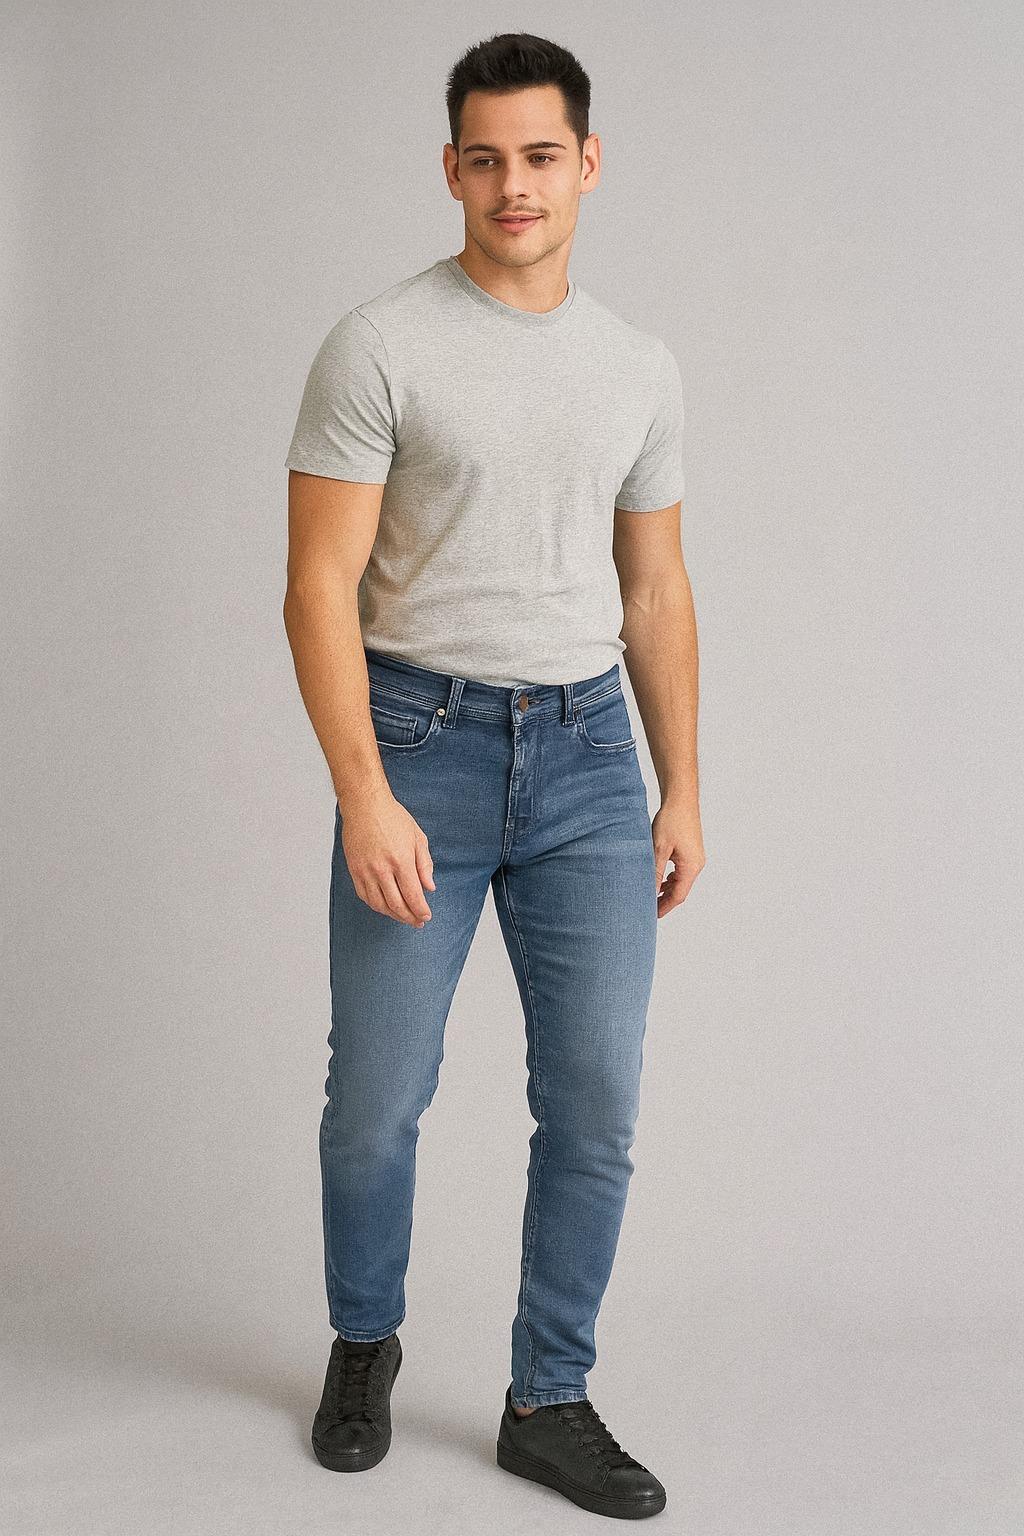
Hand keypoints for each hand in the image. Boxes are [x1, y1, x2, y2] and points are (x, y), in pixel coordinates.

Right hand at [339, 789, 435, 926]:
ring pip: (379, 904)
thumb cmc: (392, 818)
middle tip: (417, 921)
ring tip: (403, 917)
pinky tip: (385, 907)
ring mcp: (366, 871)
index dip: (420, 910)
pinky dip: (376, 905)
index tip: (426, 916)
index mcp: (401, 860)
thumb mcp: (417, 837)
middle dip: (409, 917)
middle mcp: (382, 869)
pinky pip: (364, 896)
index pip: (413, 896)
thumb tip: (429, 888)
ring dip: (393, 915)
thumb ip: (425, 865)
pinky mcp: (354, 870)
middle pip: (396, 904)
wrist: (365, 805)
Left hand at [652, 799, 704, 916]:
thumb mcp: (658, 848)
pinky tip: (659, 878)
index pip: (678, 895)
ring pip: (681, 881)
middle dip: (665, 901)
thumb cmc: (671, 820)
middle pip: (681, 890)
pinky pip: (681, 871)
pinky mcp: (691, 851)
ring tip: (651, 895)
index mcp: (691, 866)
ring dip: (667, 889)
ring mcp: (695, 857)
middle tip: (648, 909)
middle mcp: (696, 864)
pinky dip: (670, 878)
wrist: (681, 798)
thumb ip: (654, 871)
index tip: (651, 916)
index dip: (664, 907)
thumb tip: (649, 892)